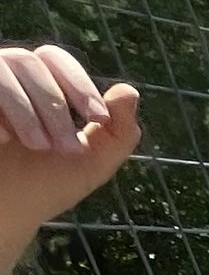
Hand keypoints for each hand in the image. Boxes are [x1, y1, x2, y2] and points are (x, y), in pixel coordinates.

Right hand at [0, 45, 140, 229]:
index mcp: (36, 85)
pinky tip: (4, 140)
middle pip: (31, 63)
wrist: (4, 213)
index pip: (56, 61)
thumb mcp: (92, 164)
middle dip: (56, 105)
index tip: (98, 119)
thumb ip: (118, 133)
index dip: (80, 84)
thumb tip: (129, 91)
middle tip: (68, 148)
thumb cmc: (45, 187)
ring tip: (40, 146)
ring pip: (5, 68)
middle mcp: (5, 78)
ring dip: (27, 109)